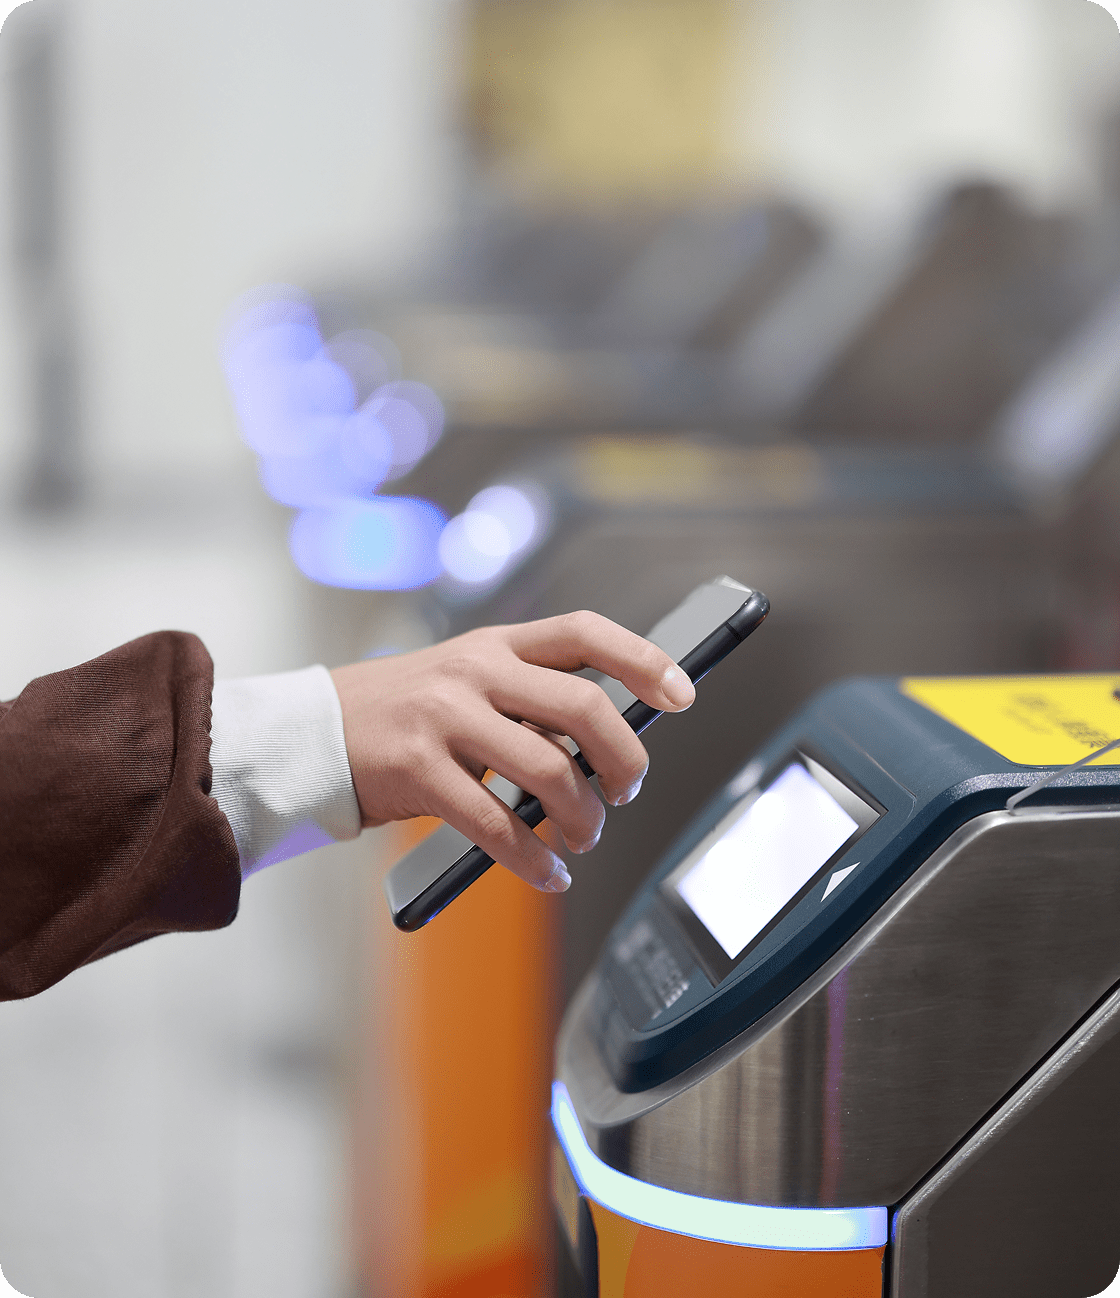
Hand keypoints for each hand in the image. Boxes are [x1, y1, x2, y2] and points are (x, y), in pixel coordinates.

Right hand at [330, 611, 694, 892]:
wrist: (316, 733)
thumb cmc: (407, 714)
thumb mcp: (467, 681)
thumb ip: (530, 700)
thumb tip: (607, 747)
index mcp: (496, 643)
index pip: (584, 632)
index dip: (642, 659)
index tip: (683, 695)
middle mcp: (475, 671)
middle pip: (585, 708)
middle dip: (625, 761)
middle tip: (627, 792)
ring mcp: (445, 718)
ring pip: (550, 772)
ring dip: (583, 819)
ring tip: (582, 838)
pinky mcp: (418, 770)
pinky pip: (498, 825)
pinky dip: (535, 860)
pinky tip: (547, 873)